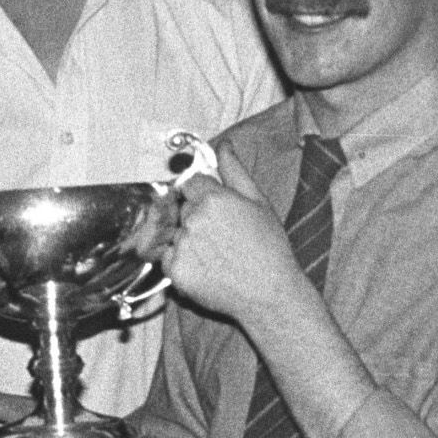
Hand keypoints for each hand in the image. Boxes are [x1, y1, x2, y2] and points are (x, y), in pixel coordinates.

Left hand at [147, 176, 314, 329]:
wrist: (269, 292)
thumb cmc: (270, 247)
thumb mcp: (259, 202)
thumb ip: (235, 171)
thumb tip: (223, 146)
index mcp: (213, 197)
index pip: (189, 184)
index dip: (200, 195)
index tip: (213, 209)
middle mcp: (193, 219)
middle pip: (181, 209)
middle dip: (195, 218)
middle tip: (221, 237)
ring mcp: (182, 245)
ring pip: (174, 234)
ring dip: (187, 241)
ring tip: (216, 255)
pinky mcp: (176, 270)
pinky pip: (167, 259)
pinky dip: (181, 263)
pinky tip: (206, 268)